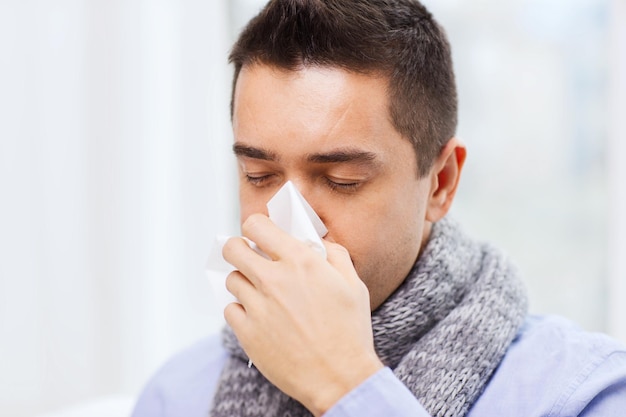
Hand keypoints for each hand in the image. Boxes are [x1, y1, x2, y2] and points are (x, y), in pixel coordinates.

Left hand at [223, 213, 383, 415]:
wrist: (339, 377)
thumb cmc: (349, 331)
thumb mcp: (353, 285)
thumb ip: (334, 255)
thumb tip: (317, 241)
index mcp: (300, 262)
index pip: (257, 226)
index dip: (256, 226)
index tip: (259, 233)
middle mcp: (274, 280)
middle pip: (233, 249)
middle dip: (238, 248)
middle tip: (248, 256)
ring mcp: (257, 307)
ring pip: (232, 280)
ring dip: (244, 281)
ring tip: (261, 292)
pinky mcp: (247, 332)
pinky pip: (230, 309)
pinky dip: (241, 310)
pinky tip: (259, 316)